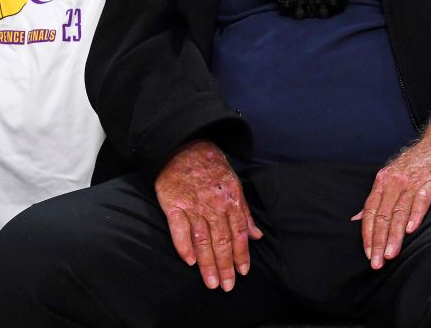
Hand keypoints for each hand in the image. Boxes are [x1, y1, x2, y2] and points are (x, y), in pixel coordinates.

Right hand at [154, 140, 262, 290]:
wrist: (185, 146)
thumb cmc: (212, 166)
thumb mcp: (235, 184)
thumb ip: (245, 212)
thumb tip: (257, 235)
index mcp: (232, 200)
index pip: (239, 232)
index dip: (242, 254)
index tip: (243, 272)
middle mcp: (214, 205)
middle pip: (222, 240)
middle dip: (226, 265)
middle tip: (227, 286)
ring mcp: (193, 206)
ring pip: (203, 240)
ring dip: (208, 263)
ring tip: (211, 282)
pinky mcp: (173, 205)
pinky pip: (179, 230)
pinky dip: (184, 246)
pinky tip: (190, 262)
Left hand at [352, 105, 430, 269]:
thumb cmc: (419, 163)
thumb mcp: (392, 176)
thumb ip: (376, 200)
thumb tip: (356, 219)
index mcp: (383, 181)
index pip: (371, 211)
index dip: (368, 234)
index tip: (368, 254)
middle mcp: (395, 181)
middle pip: (383, 215)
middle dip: (379, 241)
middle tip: (377, 263)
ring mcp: (413, 181)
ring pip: (399, 212)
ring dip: (394, 235)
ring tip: (391, 255)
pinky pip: (421, 201)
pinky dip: (415, 216)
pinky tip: (411, 231)